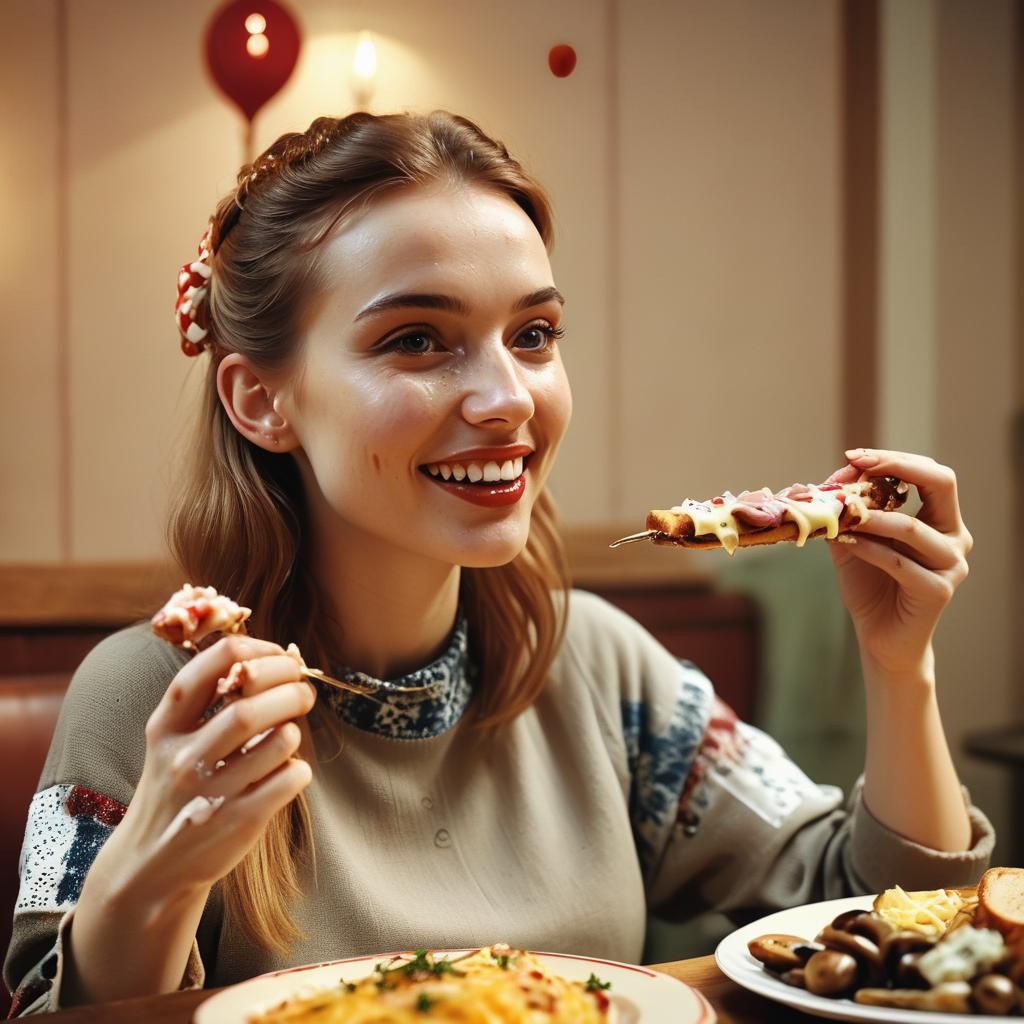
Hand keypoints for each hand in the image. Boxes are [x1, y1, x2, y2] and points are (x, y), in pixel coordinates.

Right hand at [91, 636, 315, 905]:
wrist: (150, 868)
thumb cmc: (177, 786)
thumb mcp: (173, 740)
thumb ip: (210, 699)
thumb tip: (279, 659)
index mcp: (166, 726)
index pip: (215, 662)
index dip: (260, 650)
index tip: (280, 656)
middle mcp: (183, 758)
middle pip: (250, 705)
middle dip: (290, 688)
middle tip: (303, 690)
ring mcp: (211, 792)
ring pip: (280, 741)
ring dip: (295, 730)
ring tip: (288, 735)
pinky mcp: (240, 821)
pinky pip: (292, 777)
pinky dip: (299, 768)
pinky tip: (285, 772)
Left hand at [825, 448, 971, 677]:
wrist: (880, 637)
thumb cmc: (870, 586)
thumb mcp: (854, 539)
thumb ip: (847, 510)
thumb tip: (830, 478)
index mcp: (941, 521)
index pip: (929, 473)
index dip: (893, 459)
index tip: (854, 455)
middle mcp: (956, 538)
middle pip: (942, 483)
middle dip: (897, 467)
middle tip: (857, 464)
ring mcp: (952, 565)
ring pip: (913, 527)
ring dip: (873, 515)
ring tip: (843, 511)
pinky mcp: (937, 592)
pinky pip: (898, 562)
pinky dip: (868, 548)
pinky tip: (846, 541)